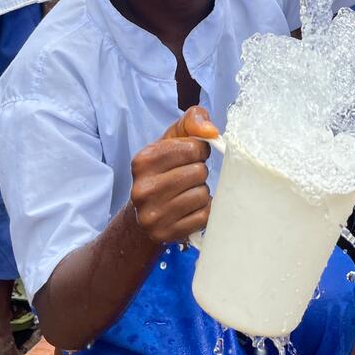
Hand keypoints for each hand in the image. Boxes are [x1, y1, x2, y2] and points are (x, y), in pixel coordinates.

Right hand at [129, 107, 217, 243]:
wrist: (144, 213)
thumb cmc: (164, 169)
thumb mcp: (172, 138)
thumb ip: (193, 120)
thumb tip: (211, 132)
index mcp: (143, 161)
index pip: (193, 148)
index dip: (199, 151)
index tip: (191, 157)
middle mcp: (143, 189)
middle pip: (199, 172)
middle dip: (199, 173)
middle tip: (187, 178)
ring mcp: (153, 215)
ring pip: (202, 195)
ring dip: (201, 192)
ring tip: (186, 193)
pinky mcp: (167, 234)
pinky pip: (204, 216)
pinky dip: (202, 211)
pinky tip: (188, 210)